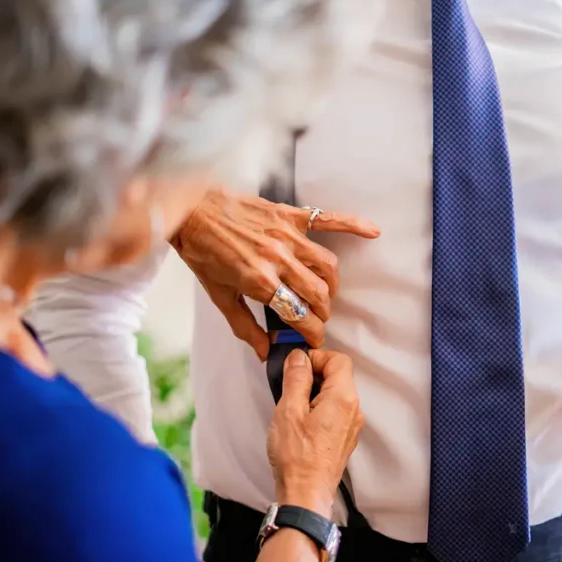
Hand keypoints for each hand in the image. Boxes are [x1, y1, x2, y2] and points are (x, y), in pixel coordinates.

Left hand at [171, 188, 379, 358]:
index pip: (300, 314)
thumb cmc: (202, 252)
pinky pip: (327, 219)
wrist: (189, 211)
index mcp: (259, 281)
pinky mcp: (288, 214)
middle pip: (319, 293)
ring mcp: (286, 235)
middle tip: (316, 318)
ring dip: (331, 285)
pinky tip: (372, 232)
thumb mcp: (219, 297)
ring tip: (324, 293)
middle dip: (322, 312)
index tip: (313, 339)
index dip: (311, 332)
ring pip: (328, 266)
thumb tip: (264, 351)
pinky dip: (352, 225)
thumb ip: (245, 326)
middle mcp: (278, 258)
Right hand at [267, 348, 363, 515]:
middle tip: (291, 387)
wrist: (306, 494)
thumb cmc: (297, 457)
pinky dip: (319, 409)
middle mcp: (354, 410)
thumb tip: (299, 357)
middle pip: (339, 376)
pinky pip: (335, 412)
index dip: (317, 358)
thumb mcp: (289, 410)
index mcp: (343, 398)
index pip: (339, 360)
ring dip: (315, 393)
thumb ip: (296, 379)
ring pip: (336, 395)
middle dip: (314, 375)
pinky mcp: (344, 438)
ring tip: (293, 408)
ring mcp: (351, 426)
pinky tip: (301, 424)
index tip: (297, 367)